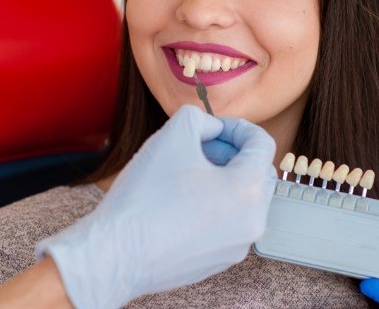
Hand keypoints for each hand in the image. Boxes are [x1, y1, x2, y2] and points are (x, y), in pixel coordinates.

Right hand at [35, 105, 276, 308]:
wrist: (115, 254)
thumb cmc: (146, 195)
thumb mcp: (175, 133)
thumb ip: (202, 118)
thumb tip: (213, 129)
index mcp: (249, 189)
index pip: (262, 143)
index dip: (237, 126)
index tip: (213, 127)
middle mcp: (253, 221)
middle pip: (257, 171)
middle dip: (231, 152)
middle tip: (200, 148)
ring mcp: (237, 245)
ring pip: (243, 197)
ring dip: (224, 176)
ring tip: (189, 173)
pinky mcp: (219, 260)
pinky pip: (229, 221)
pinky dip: (216, 203)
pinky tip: (182, 200)